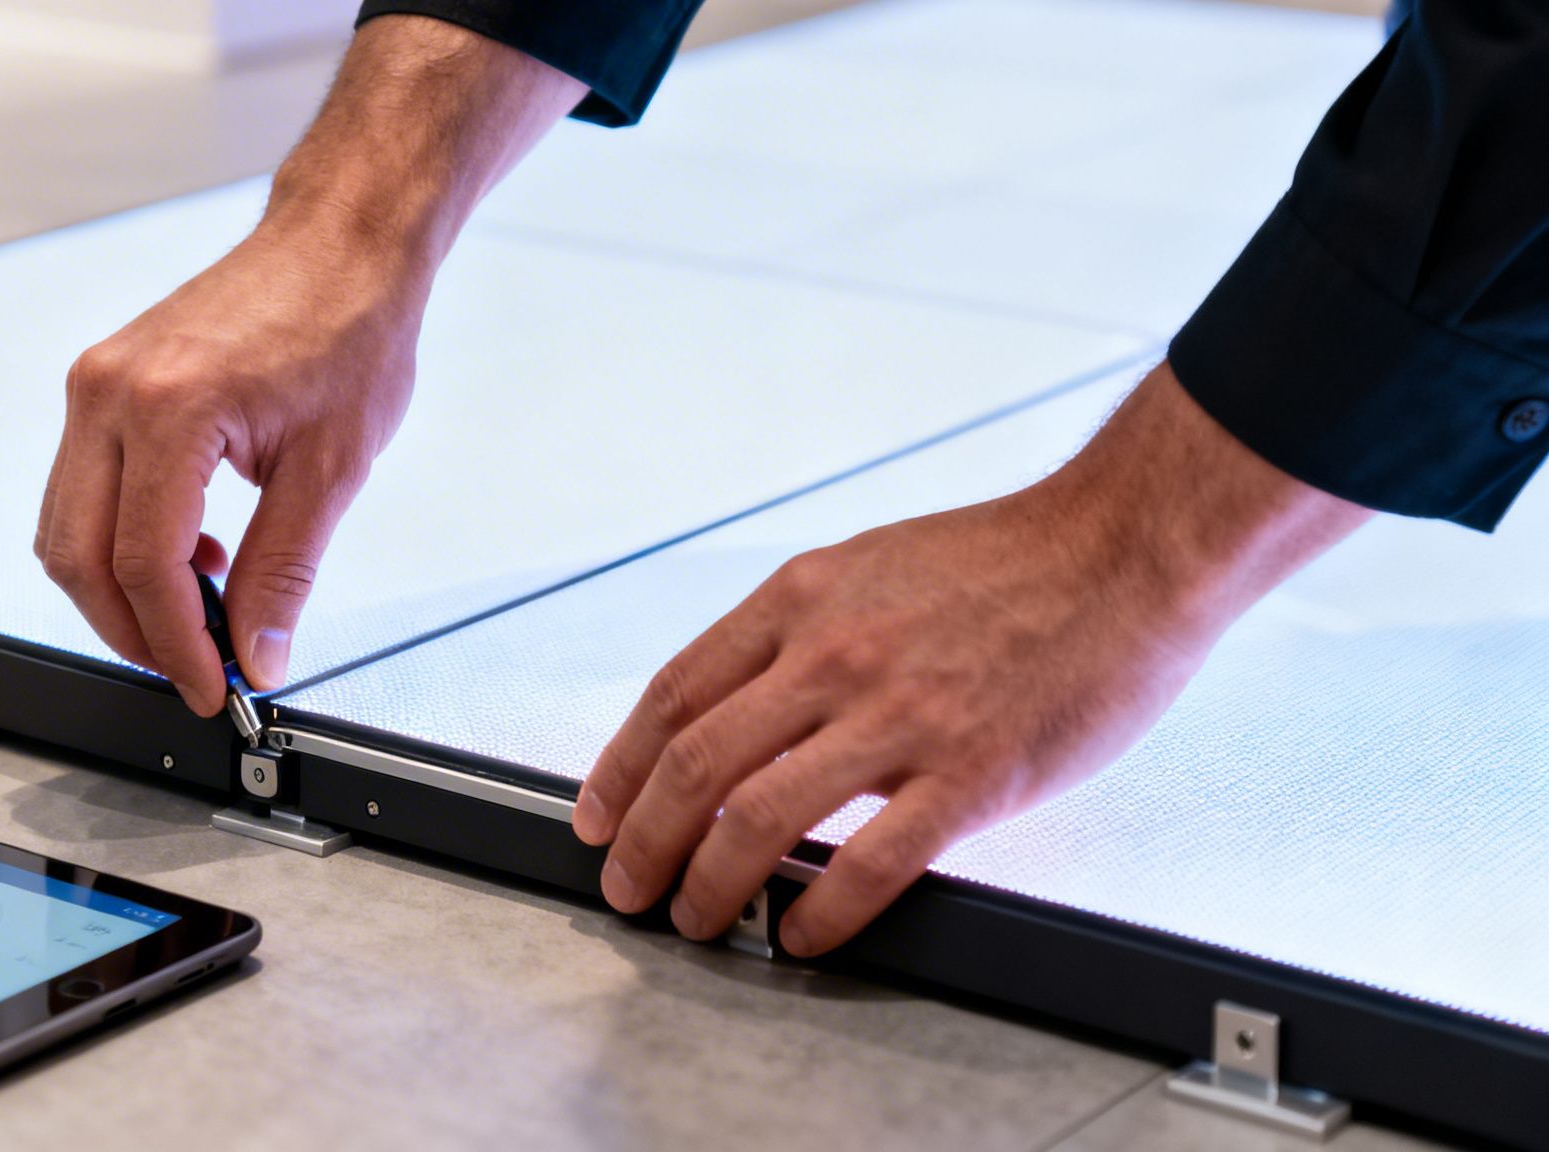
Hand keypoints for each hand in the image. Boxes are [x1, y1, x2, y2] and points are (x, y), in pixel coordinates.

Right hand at [34, 15, 581, 713]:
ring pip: (68, 528)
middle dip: (134, 631)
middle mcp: (110, 392)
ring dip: (122, 590)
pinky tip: (192, 553)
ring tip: (204, 608)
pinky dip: (122, 541)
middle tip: (199, 666)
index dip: (175, 644)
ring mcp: (96, 384)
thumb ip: (285, 570)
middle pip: (80, 556)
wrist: (338, 243)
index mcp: (169, 408)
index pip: (144, 565)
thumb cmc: (346, 325)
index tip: (211, 686)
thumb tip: (259, 653)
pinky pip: (84, 489)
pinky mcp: (101, 384)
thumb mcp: (332, 467)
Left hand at [571, 365, 1371, 955]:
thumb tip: (733, 705)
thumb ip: (795, 634)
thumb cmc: (1001, 561)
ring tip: (699, 918)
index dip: (620, 770)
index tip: (599, 816)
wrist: (1122, 549)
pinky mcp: (969, 774)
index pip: (673, 697)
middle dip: (645, 843)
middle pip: (695, 767)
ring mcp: (898, 717)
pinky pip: (869, 864)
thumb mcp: (864, 565)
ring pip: (758, 820)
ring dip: (710, 886)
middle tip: (630, 887)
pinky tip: (802, 935)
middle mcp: (831, 657)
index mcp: (799, 602)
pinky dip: (820, 911)